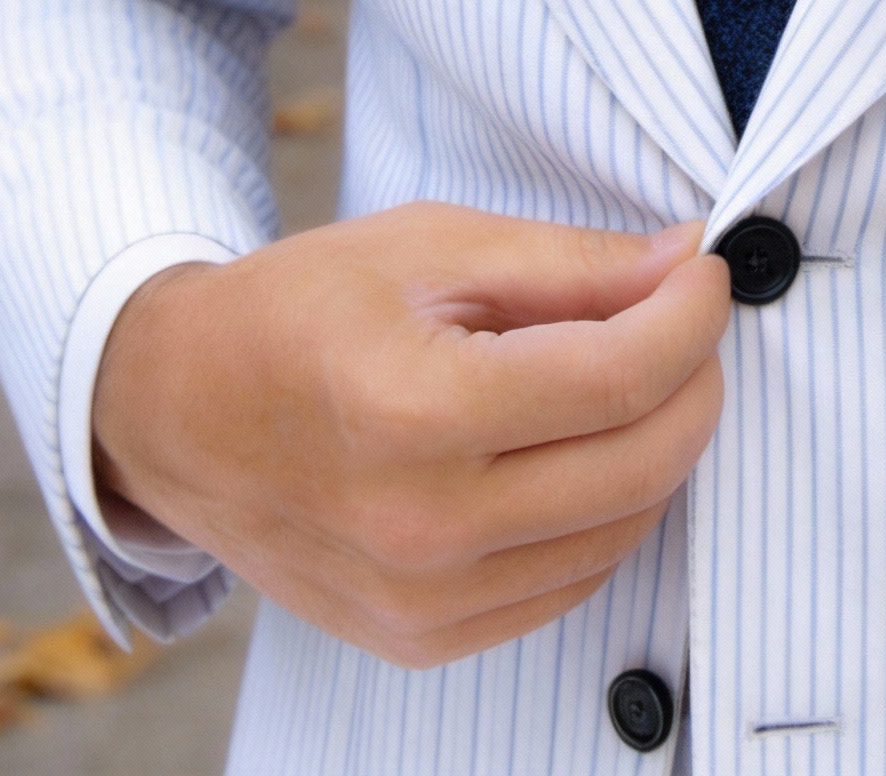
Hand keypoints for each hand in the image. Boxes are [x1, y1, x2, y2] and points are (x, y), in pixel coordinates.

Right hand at [93, 204, 728, 667]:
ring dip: (662, 445)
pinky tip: (587, 447)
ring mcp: (420, 601)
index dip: (691, 316)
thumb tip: (687, 259)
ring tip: (635, 374)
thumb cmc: (303, 310)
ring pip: (623, 530)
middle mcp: (421, 527)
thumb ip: (575, 261)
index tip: (705, 272)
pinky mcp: (422, 640)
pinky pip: (571, 583)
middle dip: (696, 379)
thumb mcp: (436, 245)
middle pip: (642, 463)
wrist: (180, 410)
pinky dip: (609, 511)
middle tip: (686, 319)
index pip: (621, 378)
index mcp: (417, 412)